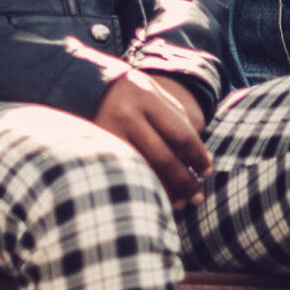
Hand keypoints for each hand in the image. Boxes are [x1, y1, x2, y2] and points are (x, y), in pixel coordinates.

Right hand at [93, 70, 210, 210]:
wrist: (82, 86)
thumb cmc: (129, 92)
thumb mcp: (153, 93)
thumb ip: (176, 118)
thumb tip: (201, 155)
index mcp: (146, 98)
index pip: (181, 134)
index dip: (198, 156)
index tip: (207, 172)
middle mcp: (126, 115)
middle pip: (164, 157)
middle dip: (185, 181)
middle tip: (198, 197)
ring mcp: (108, 134)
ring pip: (144, 171)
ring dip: (166, 191)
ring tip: (181, 204)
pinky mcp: (96, 149)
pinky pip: (125, 174)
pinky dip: (142, 188)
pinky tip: (154, 198)